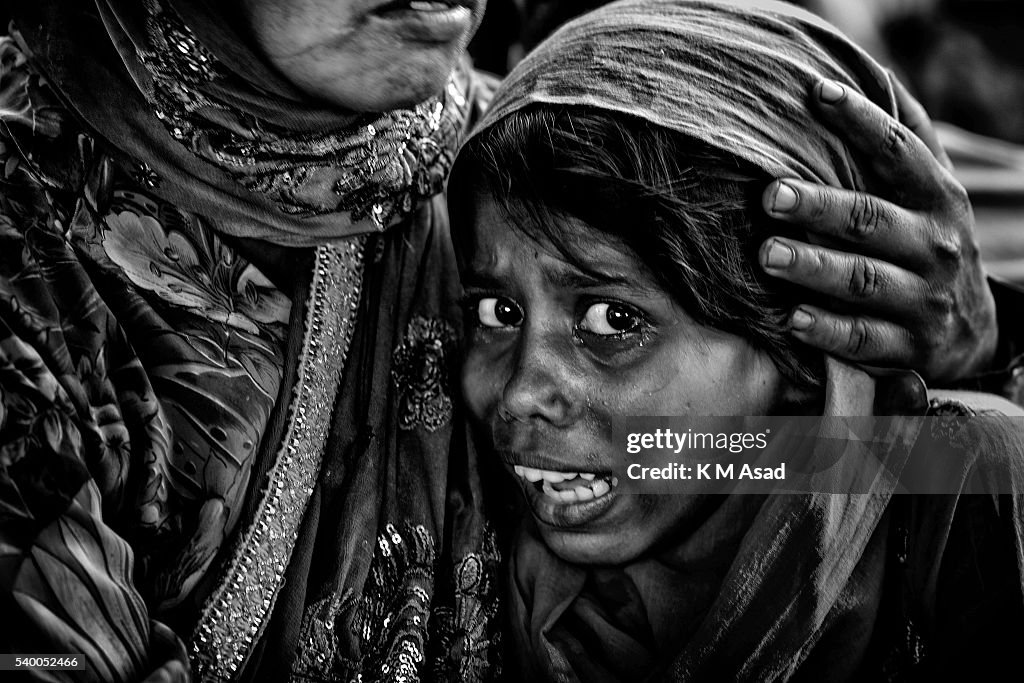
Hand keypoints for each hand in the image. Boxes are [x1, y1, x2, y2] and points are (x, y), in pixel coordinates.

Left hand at [759, 76, 996, 383]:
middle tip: (770, 196)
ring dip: (813, 267)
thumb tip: (875, 76)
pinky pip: (864, 340)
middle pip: (871, 221)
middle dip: (820, 207)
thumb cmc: (928, 243)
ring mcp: (923, 300)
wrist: (973, 332)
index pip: (899, 151)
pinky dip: (827, 331)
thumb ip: (907, 143)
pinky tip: (791, 319)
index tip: (817, 94)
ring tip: (767, 255)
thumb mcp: (931, 193)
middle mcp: (934, 246)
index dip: (861, 120)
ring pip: (863, 282)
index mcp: (936, 199)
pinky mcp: (910, 348)